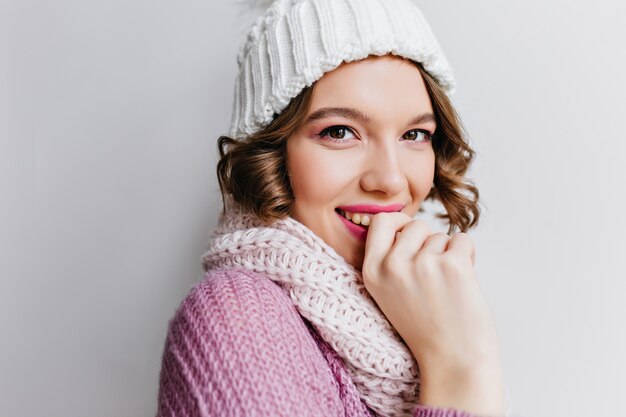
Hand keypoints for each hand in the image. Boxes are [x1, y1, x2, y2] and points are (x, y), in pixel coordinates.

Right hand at [362, 212, 504, 415]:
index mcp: (372, 272)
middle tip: (434, 274)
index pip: (380, 221)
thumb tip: (408, 223)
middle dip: (429, 242)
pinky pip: (463, 240)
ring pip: (441, 236)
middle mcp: (393, 266)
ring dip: (449, 255)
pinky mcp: (452, 266)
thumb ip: (391, 260)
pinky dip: (468, 257)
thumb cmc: (426, 328)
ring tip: (447, 287)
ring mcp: (422, 264)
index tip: (411, 234)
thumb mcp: (389, 294)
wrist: (453, 363)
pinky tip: (463, 283)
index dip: (399, 223)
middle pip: (415, 225)